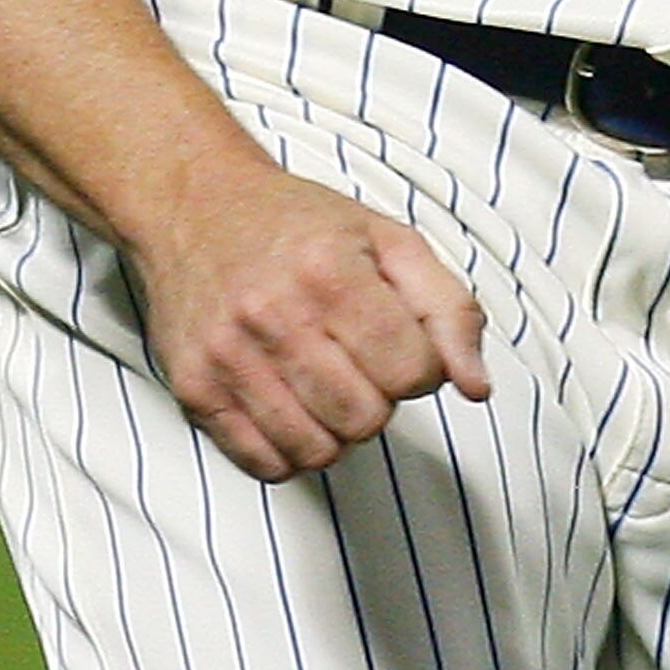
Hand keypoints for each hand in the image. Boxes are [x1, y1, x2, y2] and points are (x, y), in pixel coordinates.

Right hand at [131, 158, 492, 481]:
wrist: (196, 204)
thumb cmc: (299, 224)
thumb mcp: (388, 240)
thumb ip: (448, 309)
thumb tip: (476, 386)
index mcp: (330, 271)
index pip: (410, 372)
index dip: (421, 368)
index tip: (401, 345)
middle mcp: (274, 315)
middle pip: (365, 419)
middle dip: (378, 400)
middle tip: (360, 362)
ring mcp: (227, 357)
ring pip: (317, 452)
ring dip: (336, 428)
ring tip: (326, 382)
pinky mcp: (193, 389)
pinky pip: (264, 465)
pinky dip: (290, 449)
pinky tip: (292, 405)